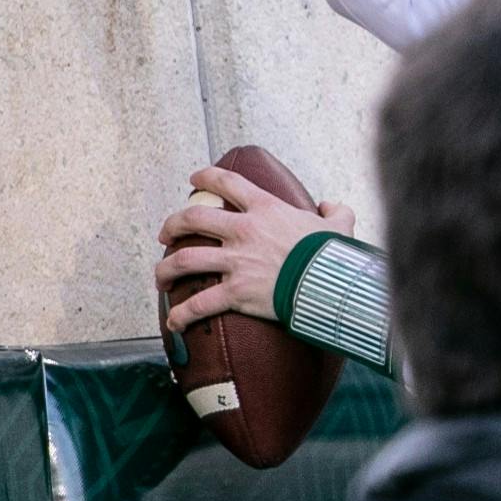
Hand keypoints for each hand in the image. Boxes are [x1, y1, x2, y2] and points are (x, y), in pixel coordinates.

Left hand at [156, 166, 355, 328]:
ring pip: (185, 260)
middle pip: (193, 219)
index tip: (194, 180)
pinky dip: (182, 314)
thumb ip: (335, 211)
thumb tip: (329, 206)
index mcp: (265, 209)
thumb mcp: (339, 224)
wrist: (329, 281)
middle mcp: (243, 231)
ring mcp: (236, 262)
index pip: (227, 183)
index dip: (205, 178)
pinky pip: (199, 304)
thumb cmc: (332, 253)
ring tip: (161, 278)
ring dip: (166, 269)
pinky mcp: (235, 292)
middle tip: (166, 234)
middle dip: (173, 225)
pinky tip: (175, 321)